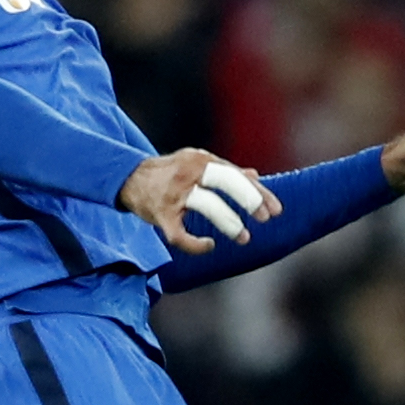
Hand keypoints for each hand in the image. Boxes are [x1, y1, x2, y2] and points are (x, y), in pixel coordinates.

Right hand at [118, 149, 280, 255]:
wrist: (128, 178)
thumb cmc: (169, 172)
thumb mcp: (196, 163)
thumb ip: (224, 170)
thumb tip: (255, 176)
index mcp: (200, 159)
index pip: (235, 173)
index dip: (258, 192)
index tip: (276, 209)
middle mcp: (188, 173)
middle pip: (224, 181)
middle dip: (248, 200)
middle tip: (265, 218)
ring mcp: (173, 194)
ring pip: (206, 205)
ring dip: (229, 223)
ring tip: (244, 238)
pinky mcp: (160, 215)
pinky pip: (180, 235)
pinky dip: (196, 244)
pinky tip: (209, 245)